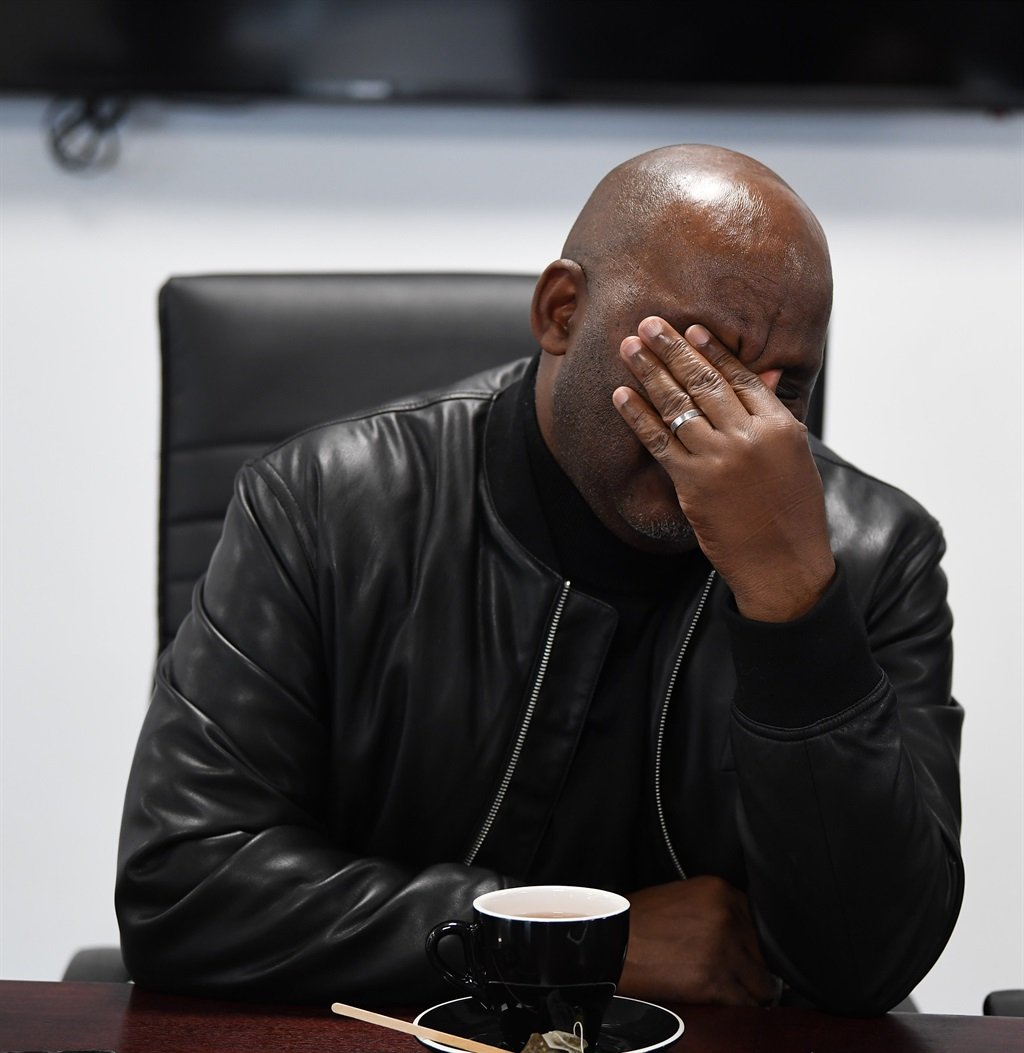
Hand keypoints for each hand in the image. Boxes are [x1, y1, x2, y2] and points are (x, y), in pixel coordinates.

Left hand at [612, 316, 834, 621]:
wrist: (784, 564)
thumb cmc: (794, 514)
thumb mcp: (796, 458)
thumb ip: (776, 414)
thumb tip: (766, 374)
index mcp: (779, 426)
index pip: (740, 377)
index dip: (713, 351)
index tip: (692, 329)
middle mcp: (748, 436)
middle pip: (704, 382)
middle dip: (673, 349)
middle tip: (650, 324)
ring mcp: (718, 458)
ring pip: (678, 405)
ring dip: (649, 372)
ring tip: (629, 347)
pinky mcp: (692, 483)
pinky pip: (658, 441)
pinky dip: (637, 416)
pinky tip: (620, 395)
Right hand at [617, 877, 777, 1006]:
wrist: (610, 943)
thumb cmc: (640, 922)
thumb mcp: (683, 898)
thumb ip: (716, 910)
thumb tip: (744, 936)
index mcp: (719, 891)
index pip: (759, 922)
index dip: (753, 942)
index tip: (747, 954)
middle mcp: (725, 916)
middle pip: (763, 952)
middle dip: (753, 967)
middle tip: (737, 976)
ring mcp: (721, 949)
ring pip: (762, 981)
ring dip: (750, 990)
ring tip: (732, 991)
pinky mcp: (712, 980)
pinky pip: (745, 1003)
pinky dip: (738, 1007)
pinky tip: (723, 1001)